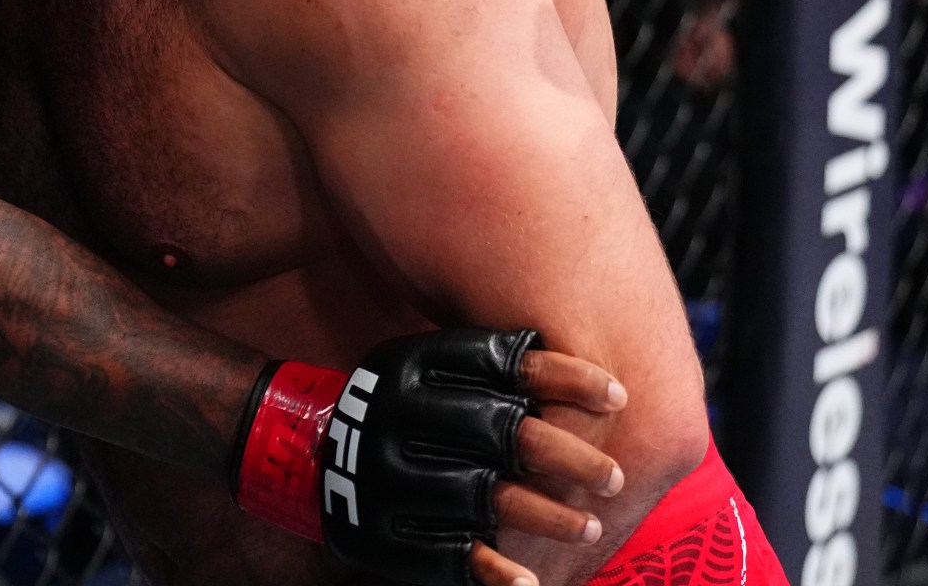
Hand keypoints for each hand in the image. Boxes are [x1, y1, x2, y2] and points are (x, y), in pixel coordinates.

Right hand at [328, 330, 627, 585]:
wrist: (307, 452)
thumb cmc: (402, 407)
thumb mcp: (425, 367)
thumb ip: (487, 367)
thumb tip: (588, 377)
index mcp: (409, 365)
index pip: (499, 363)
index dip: (564, 377)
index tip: (620, 397)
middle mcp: (395, 415)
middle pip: (498, 431)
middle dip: (567, 456)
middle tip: (615, 478)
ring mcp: (382, 476)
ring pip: (481, 496)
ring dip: (546, 515)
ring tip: (590, 526)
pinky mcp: (377, 533)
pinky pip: (445, 554)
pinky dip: (493, 570)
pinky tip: (529, 582)